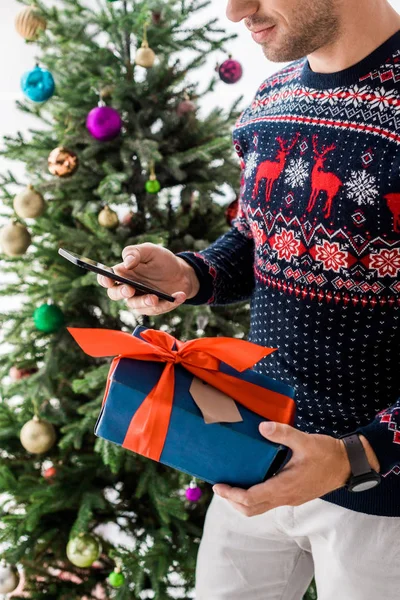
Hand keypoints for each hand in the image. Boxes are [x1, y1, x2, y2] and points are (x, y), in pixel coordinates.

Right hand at [97, 243, 199, 314]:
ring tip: (155, 297)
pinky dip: (168, 303)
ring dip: (144, 302)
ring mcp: (139, 299)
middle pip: (114, 294)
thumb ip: (136, 252)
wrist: (183, 274)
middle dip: (120, 293)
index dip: (104, 279)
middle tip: (130, 289)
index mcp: (123, 273)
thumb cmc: (162, 261)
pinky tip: (178, 295)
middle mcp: (128, 287)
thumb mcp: (150, 250)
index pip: (106, 278)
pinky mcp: (153, 308)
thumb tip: (127, 263)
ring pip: (134, 305)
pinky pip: (157, 309)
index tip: (109, 279)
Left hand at [213, 422, 379, 516]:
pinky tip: (251, 482)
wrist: (348, 465)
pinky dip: (254, 497)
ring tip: (231, 487)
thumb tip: (262, 427)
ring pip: (260, 508)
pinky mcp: (294, 495)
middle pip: (252, 509)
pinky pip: (268, 502)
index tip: (219, 486)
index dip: (232, 495)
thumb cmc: (327, 453)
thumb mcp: (305, 440)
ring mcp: (290, 498)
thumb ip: (283, 434)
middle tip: (219, 488)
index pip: (252, 499)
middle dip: (232, 501)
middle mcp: (285, 497)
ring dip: (242, 501)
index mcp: (285, 487)